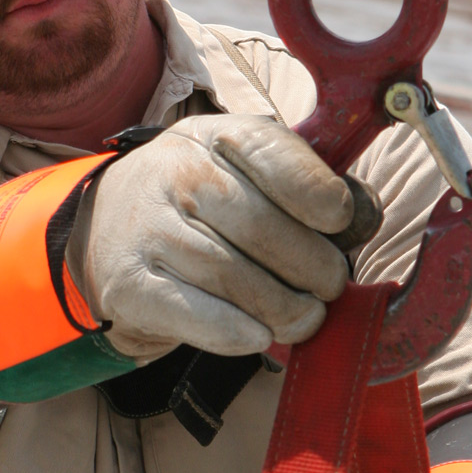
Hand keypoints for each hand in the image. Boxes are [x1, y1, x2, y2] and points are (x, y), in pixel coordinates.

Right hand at [69, 114, 357, 358]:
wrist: (108, 226)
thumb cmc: (203, 201)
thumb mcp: (247, 168)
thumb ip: (305, 182)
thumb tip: (363, 216)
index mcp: (217, 137)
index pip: (277, 157)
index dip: (321, 197)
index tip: (340, 224)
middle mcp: (177, 175)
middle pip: (263, 229)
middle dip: (313, 267)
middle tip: (329, 286)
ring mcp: (149, 230)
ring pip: (235, 279)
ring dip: (285, 309)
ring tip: (305, 317)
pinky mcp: (130, 284)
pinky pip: (194, 315)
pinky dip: (235, 333)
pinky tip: (258, 335)